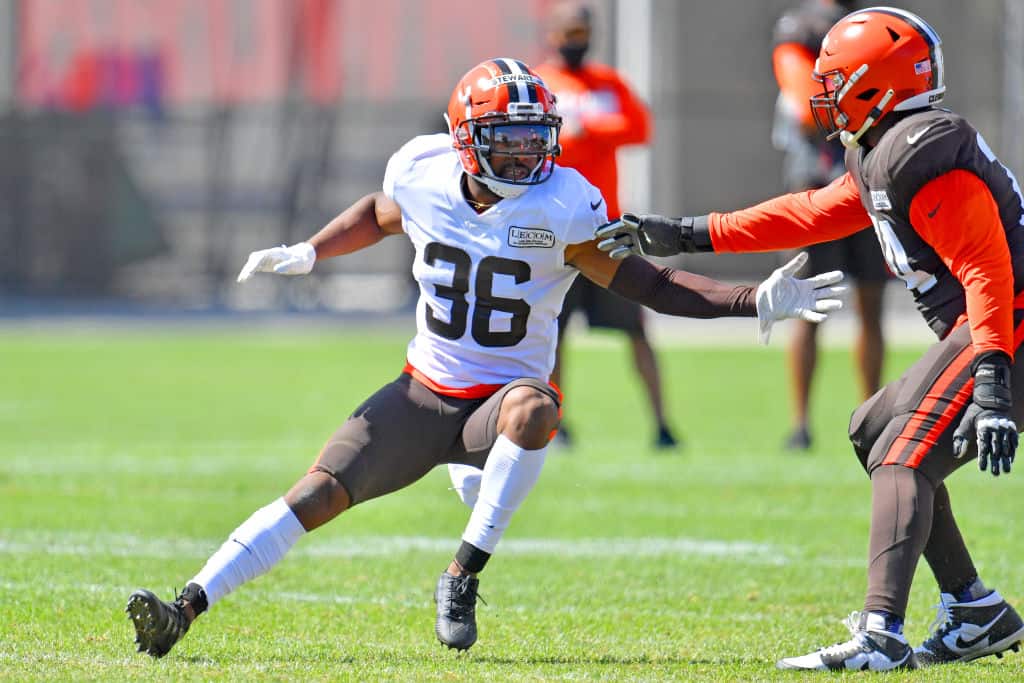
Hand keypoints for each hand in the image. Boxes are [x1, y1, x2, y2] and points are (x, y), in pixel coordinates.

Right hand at [237, 242, 316, 281]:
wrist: (305, 256)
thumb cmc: (302, 260)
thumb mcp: (298, 263)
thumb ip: (288, 265)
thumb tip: (276, 270)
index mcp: (276, 253)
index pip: (261, 257)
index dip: (254, 264)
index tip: (249, 272)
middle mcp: (270, 254)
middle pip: (255, 258)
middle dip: (248, 268)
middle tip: (243, 279)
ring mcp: (268, 258)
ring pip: (253, 262)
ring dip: (247, 269)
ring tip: (241, 280)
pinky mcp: (268, 263)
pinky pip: (256, 266)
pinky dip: (250, 271)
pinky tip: (245, 278)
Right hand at [595, 213, 696, 258]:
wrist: (678, 238)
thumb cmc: (665, 228)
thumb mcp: (650, 224)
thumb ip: (636, 222)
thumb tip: (622, 218)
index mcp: (635, 222)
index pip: (617, 224)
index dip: (606, 228)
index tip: (596, 232)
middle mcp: (635, 230)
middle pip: (617, 233)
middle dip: (606, 236)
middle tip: (594, 240)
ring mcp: (638, 239)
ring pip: (621, 242)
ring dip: (611, 245)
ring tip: (601, 248)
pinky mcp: (641, 248)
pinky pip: (628, 250)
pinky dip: (620, 253)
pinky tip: (612, 256)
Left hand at [754, 251, 844, 343]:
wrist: (761, 300)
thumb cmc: (771, 286)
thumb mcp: (782, 273)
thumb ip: (794, 265)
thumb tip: (805, 254)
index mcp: (804, 285)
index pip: (820, 280)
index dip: (830, 278)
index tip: (841, 275)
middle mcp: (806, 295)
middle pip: (824, 292)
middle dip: (834, 291)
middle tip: (846, 289)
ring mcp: (803, 304)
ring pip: (820, 304)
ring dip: (830, 304)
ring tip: (839, 304)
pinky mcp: (797, 312)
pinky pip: (809, 315)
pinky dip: (816, 316)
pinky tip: (824, 316)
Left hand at [953, 353, 1017, 475]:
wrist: (990, 400)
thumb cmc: (974, 413)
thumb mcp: (964, 424)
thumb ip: (960, 439)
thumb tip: (957, 455)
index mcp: (983, 428)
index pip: (983, 447)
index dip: (983, 459)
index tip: (982, 469)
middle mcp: (996, 430)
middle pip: (995, 449)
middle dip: (995, 462)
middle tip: (994, 474)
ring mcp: (1005, 429)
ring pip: (1006, 447)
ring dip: (1005, 460)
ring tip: (1004, 470)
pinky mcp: (1011, 428)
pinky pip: (1013, 442)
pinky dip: (1012, 451)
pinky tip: (1010, 460)